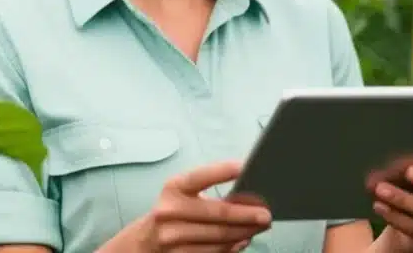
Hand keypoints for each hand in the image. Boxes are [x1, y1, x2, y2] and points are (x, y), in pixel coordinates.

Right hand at [131, 160, 271, 252]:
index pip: (201, 177)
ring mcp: (172, 238)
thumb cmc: (173, 211)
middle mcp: (169, 212)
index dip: (223, 171)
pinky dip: (232, 248)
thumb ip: (208, 190)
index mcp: (173, 188)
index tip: (245, 167)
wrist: (145, 241)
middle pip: (218, 215)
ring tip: (259, 227)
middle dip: (247, 215)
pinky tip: (243, 240)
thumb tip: (245, 195)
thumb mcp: (183, 194)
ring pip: (219, 238)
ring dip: (244, 233)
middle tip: (266, 214)